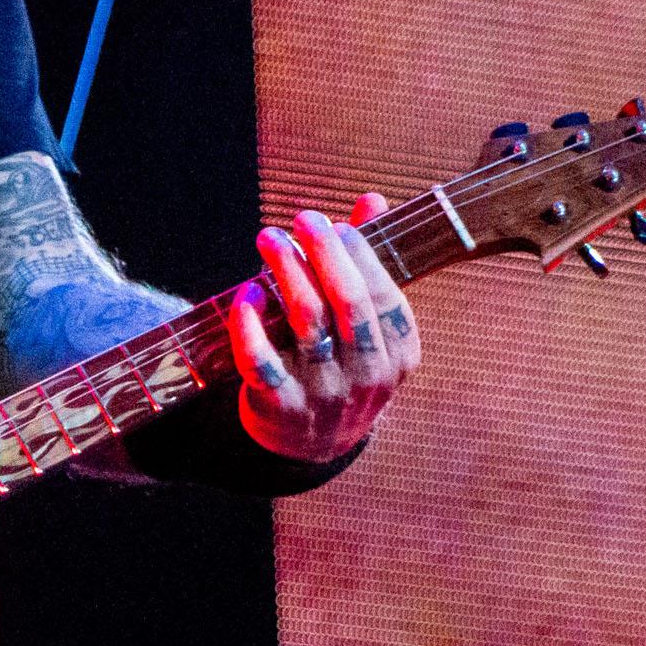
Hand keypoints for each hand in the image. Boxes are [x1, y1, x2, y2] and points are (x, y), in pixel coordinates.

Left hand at [229, 195, 419, 463]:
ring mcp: (323, 392)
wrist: (311, 445)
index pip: (383, 295)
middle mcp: (366, 374)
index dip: (359, 254)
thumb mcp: (366, 325)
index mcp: (398, 353)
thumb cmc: (342, 363)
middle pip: (348, 302)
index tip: (334, 225)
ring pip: (306, 322)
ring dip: (286, 271)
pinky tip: (247, 294)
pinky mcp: (279, 406)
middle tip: (302, 219)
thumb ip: (368, 262)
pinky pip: (261, 359)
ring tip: (269, 239)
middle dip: (323, 252)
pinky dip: (250, 323)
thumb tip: (373, 200)